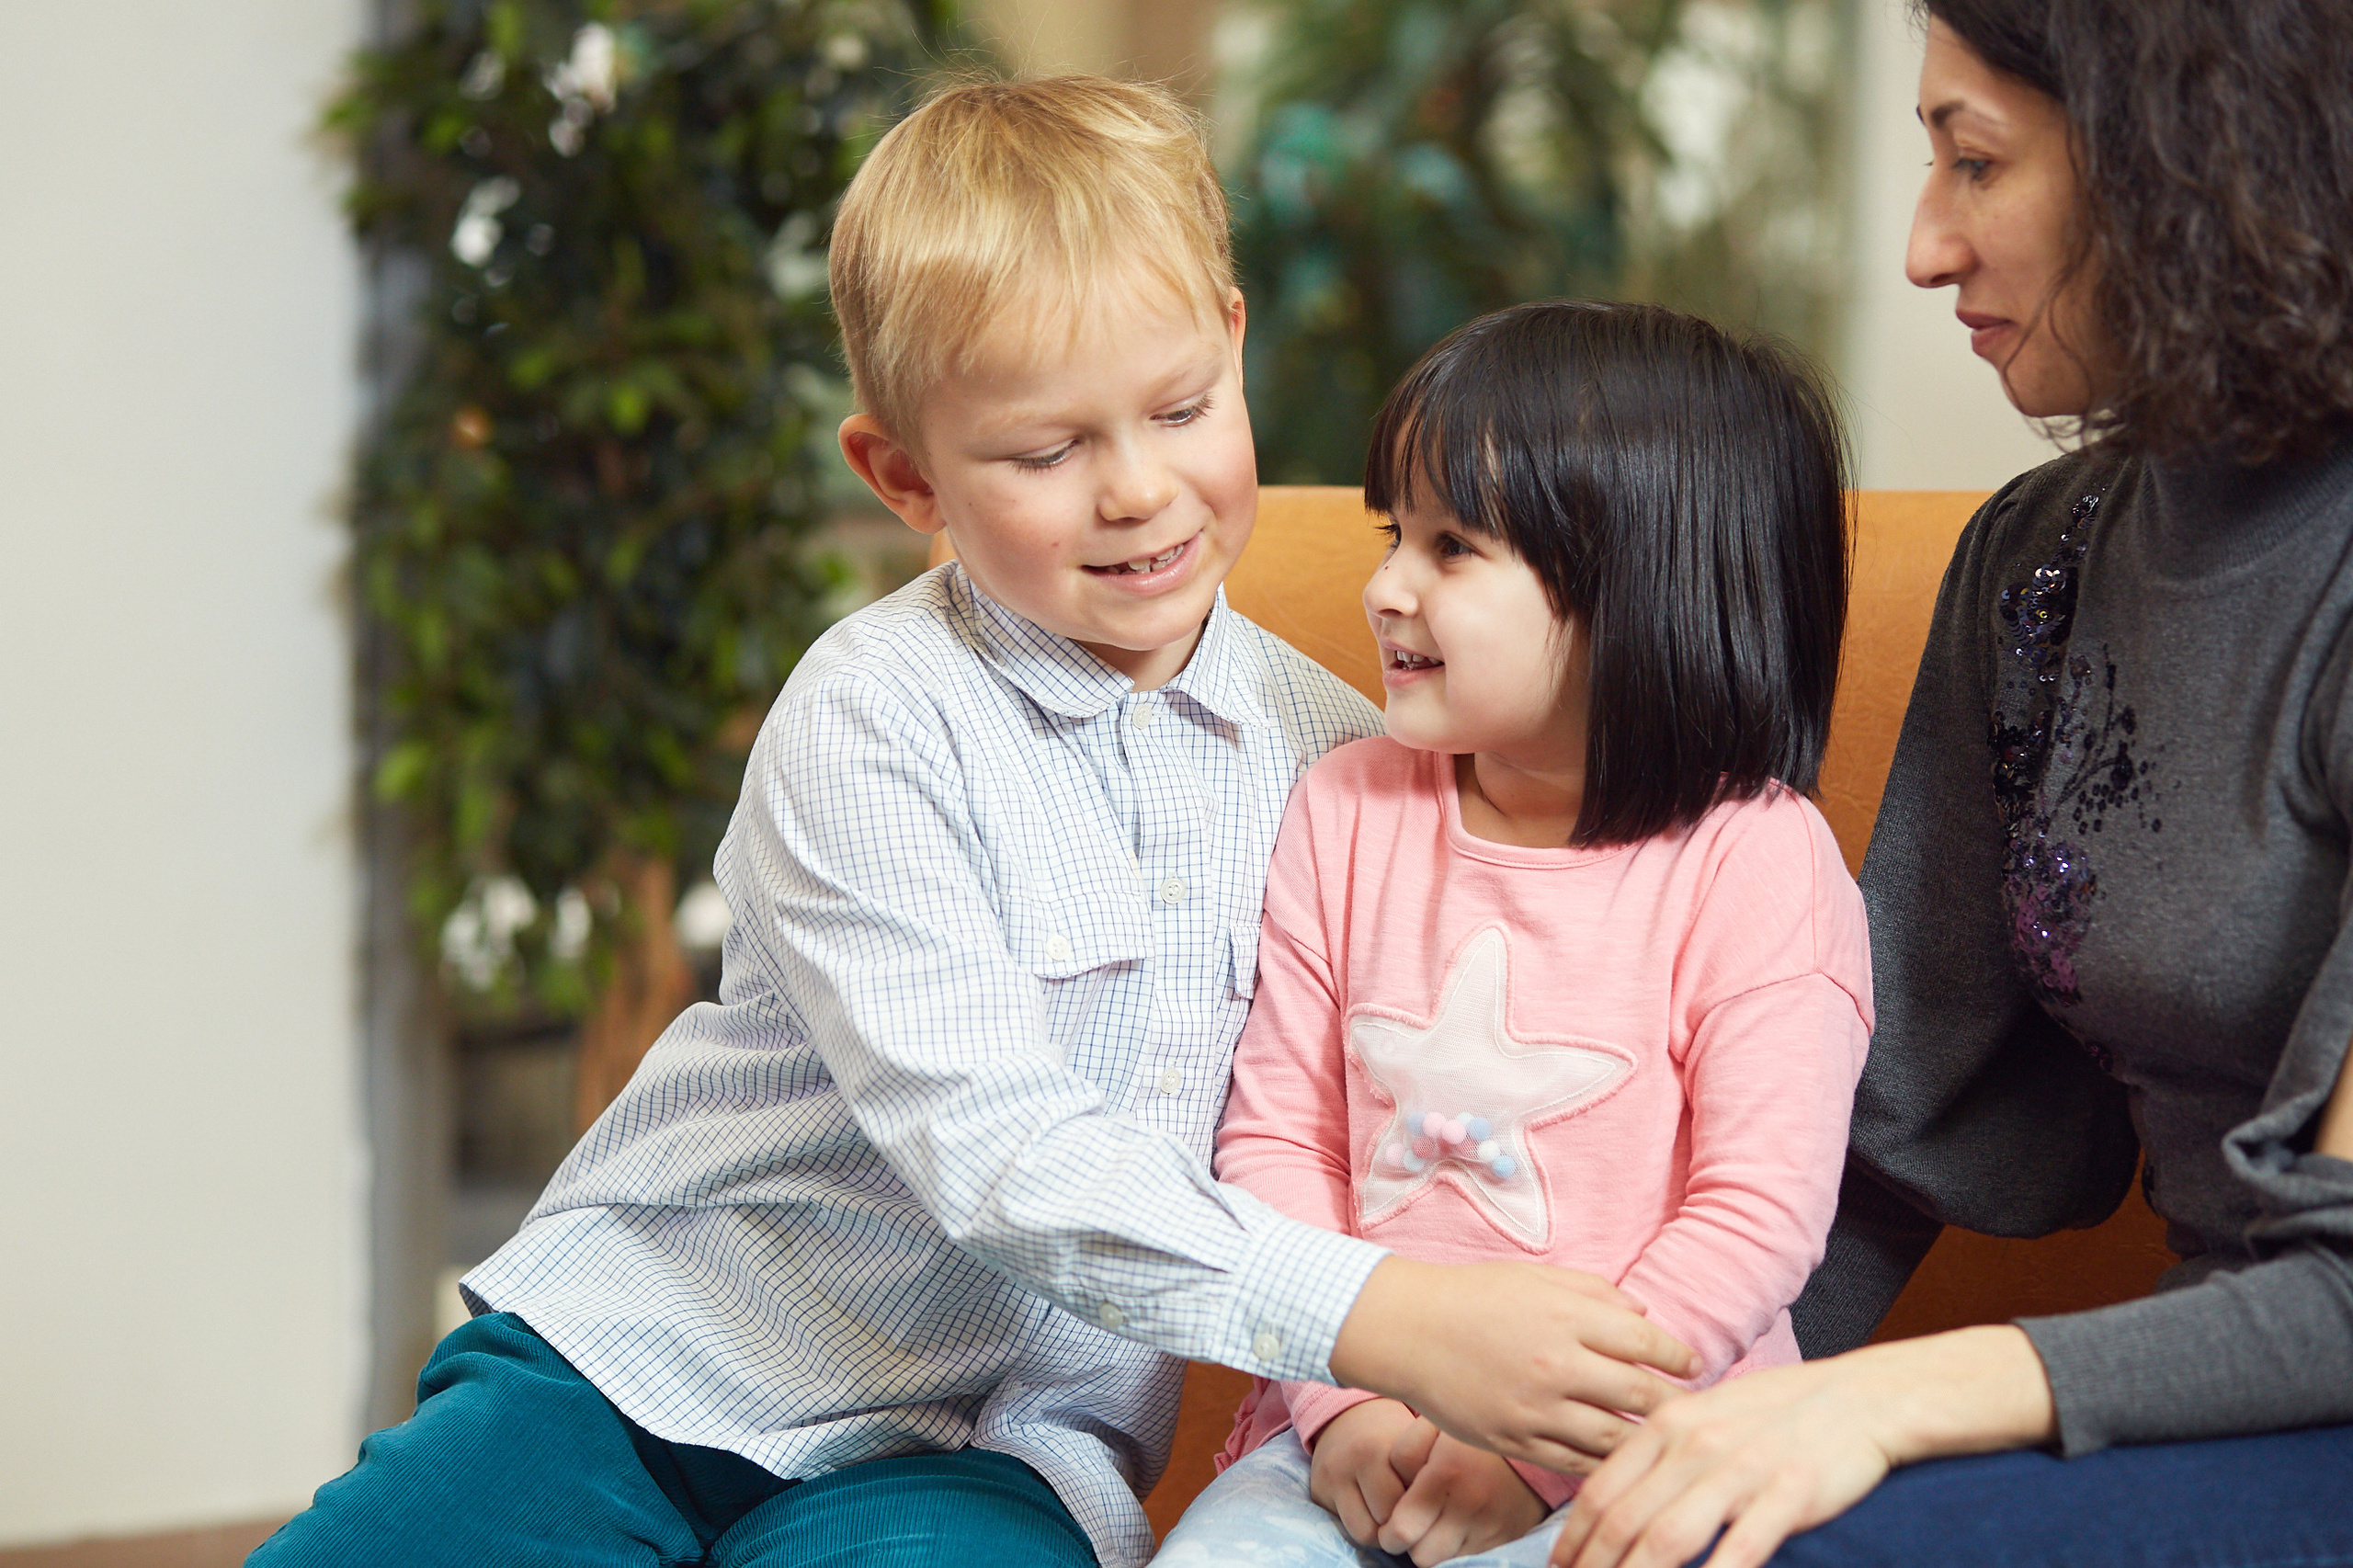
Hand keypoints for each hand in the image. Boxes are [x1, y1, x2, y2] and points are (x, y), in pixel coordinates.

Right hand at [1308, 1398, 1422, 1547]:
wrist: (1350, 1414)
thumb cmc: (1394, 1434)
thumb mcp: (1414, 1442)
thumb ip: (1426, 1473)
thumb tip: (1435, 1512)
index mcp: (1379, 1448)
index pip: (1410, 1501)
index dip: (1423, 1502)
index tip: (1427, 1493)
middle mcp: (1351, 1462)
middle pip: (1387, 1519)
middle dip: (1401, 1520)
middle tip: (1409, 1508)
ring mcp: (1332, 1477)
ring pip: (1364, 1532)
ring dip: (1380, 1530)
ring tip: (1389, 1514)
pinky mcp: (1318, 1490)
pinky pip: (1345, 1526)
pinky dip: (1361, 1522)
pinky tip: (1370, 1507)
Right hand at [1331, 1257, 1697, 1473]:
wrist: (1409, 1330)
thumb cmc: (1474, 1296)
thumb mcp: (1537, 1277)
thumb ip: (1595, 1292)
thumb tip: (1644, 1316)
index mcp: (1569, 1318)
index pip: (1647, 1344)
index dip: (1679, 1357)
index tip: (1692, 1365)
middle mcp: (1559, 1365)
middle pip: (1642, 1397)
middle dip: (1674, 1404)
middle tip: (1690, 1408)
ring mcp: (1538, 1409)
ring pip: (1615, 1439)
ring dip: (1645, 1440)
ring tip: (1660, 1438)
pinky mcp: (1516, 1441)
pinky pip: (1576, 1463)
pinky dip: (1604, 1463)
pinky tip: (1616, 1456)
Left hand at [1376, 1415, 1548, 1564]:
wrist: (1528, 1444)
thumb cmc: (1471, 1435)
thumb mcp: (1433, 1427)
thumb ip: (1404, 1453)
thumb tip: (1393, 1490)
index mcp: (1447, 1474)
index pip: (1402, 1530)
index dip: (1390, 1532)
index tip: (1391, 1523)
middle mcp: (1470, 1506)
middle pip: (1421, 1555)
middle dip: (1412, 1543)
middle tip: (1413, 1525)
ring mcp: (1490, 1528)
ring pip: (1444, 1562)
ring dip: (1435, 1548)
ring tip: (1437, 1525)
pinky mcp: (1505, 1541)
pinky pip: (1469, 1560)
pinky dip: (1459, 1550)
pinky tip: (1459, 1528)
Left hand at [1548, 1326, 2056, 1567]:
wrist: (1859, 1399)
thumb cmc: (1778, 1411)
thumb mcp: (1706, 1415)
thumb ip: (1662, 1452)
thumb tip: (1618, 1494)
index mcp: (1669, 1425)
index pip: (1602, 1491)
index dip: (1573, 1539)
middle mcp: (1694, 1448)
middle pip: (1624, 1522)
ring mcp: (1740, 1472)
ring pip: (1667, 1540)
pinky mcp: (1786, 1497)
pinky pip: (1738, 1549)